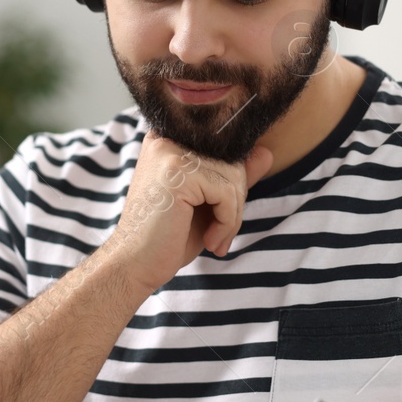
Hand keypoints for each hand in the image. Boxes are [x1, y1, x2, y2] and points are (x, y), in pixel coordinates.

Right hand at [103, 133, 272, 296]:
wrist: (134, 265)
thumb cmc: (167, 237)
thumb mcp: (208, 204)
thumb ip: (233, 178)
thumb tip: (266, 152)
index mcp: (171, 139)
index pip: (226, 150)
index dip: (233, 186)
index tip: (222, 219)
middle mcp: (167, 137)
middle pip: (233, 161)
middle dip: (235, 204)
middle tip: (220, 236)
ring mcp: (170, 151)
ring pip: (234, 177)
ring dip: (233, 217)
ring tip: (214, 240)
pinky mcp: (177, 172)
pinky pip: (227, 193)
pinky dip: (227, 222)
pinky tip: (209, 241)